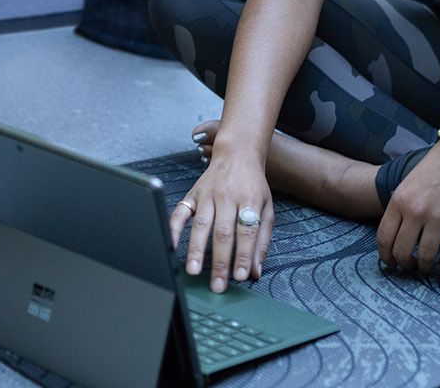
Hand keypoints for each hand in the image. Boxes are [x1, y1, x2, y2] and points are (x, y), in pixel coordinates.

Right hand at [169, 142, 273, 292]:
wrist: (238, 153)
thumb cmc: (253, 184)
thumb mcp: (267, 209)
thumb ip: (262, 240)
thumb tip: (256, 271)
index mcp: (249, 200)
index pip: (246, 232)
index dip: (243, 255)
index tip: (239, 276)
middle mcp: (227, 197)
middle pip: (223, 233)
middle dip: (220, 262)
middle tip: (217, 285)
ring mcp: (208, 195)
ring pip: (201, 225)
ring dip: (197, 250)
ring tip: (194, 271)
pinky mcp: (192, 194)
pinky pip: (180, 212)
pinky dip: (174, 229)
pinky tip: (172, 246)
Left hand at [376, 141, 439, 273]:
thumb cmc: (436, 165)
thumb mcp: (407, 183)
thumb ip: (399, 207)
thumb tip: (395, 234)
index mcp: (398, 201)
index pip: (384, 238)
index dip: (385, 256)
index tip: (390, 263)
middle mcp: (415, 211)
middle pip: (402, 251)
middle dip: (404, 265)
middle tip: (409, 267)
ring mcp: (438, 217)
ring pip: (426, 256)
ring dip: (426, 267)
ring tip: (427, 268)